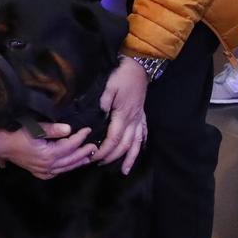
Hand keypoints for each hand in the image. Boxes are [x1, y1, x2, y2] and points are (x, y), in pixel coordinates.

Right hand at [0, 123, 95, 180]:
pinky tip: (70, 164)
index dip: (80, 137)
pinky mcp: (39, 173)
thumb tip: (69, 129)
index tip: (88, 129)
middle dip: (83, 152)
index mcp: (48, 154)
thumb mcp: (34, 128)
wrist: (0, 145)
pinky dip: (66, 168)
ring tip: (88, 157)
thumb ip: (52, 129)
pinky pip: (57, 172)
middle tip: (94, 146)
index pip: (70, 145)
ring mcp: (44, 171)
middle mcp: (48, 166)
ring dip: (77, 162)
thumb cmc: (15, 133)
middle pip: (71, 159)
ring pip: (66, 168)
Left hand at [96, 58, 149, 173]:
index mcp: (123, 115)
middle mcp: (133, 120)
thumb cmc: (122, 76)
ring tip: (124, 171)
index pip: (114, 139)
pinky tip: (137, 153)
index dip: (104, 150)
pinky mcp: (142, 116)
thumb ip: (102, 103)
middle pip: (124, 145)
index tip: (93, 156)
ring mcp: (139, 119)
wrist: (138, 67)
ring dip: (130, 158)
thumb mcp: (108, 87)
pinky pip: (143, 135)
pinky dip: (140, 146)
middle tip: (99, 163)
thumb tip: (97, 117)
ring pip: (136, 144)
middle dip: (112, 157)